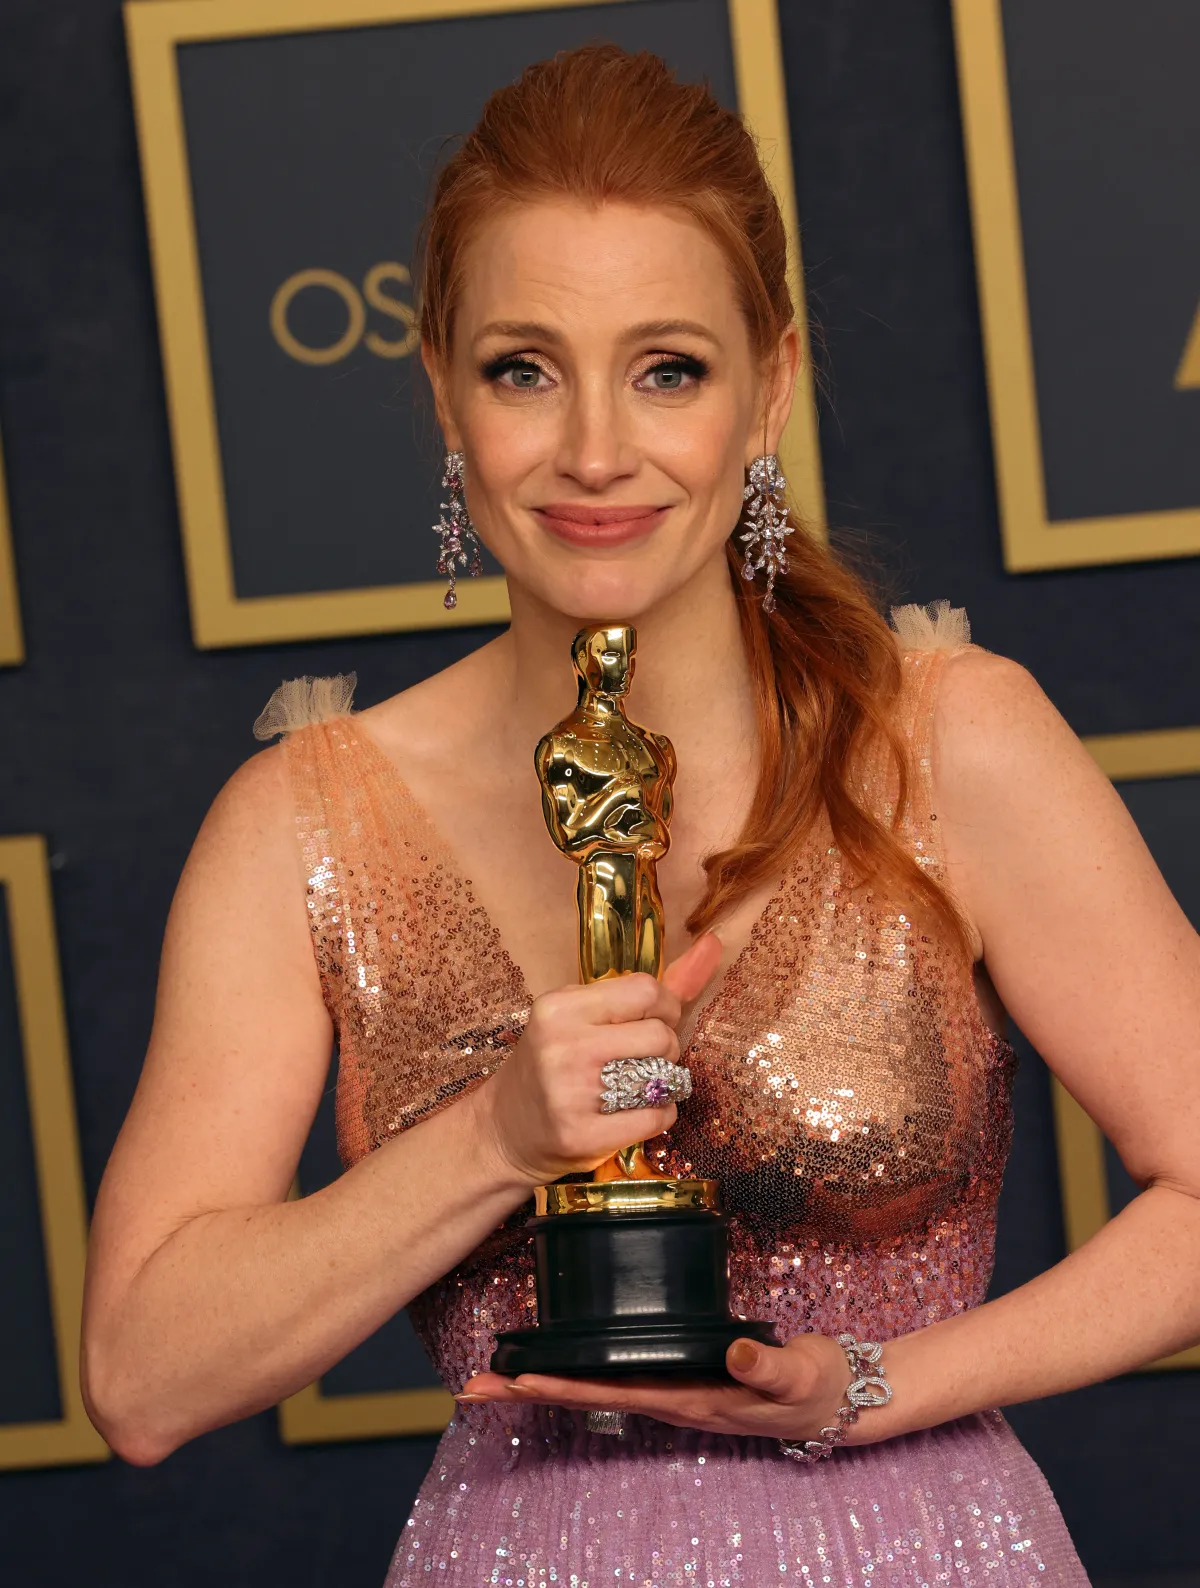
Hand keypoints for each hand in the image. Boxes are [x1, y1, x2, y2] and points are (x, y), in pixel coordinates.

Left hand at [455, 1332, 852, 1443]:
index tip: (519, 1381)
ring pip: (599, 1387)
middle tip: (474, 1385)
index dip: (565, 1387)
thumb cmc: (818, 1386)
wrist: (842, 1396)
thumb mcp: (799, 1375)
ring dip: (548, 1383)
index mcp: (693, 1400)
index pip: (615, 1394)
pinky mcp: (684, 1373)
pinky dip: (583, 1370)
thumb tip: (729, 1354)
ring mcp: (677, 1390)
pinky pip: (620, 1375)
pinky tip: (563, 1364)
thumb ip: (765, 1366)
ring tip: (498, 1377)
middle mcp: (675, 1399)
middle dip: (532, 1390)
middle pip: (590, 1396)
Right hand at [472, 932, 721, 1187]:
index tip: (653, 1022)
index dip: (664, 1008)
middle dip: (666, 1049)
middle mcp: (563, 1045)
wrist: (503, 1129)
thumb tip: (714, 945)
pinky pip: (655, 1118)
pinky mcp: (581, 1135)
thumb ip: (646, 989)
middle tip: (645, 1059)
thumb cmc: (552, 1063)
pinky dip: (660, 1115)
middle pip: (660, 1035)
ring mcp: (571, 1093)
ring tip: (641, 1086)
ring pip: (663, 1077)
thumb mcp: (581, 1016)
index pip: (646, 991)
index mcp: (561, 1006)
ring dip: (665, 1083)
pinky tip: (638, 1113)